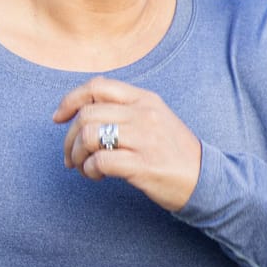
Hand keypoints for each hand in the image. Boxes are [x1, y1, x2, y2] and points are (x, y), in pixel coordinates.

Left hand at [54, 76, 202, 210]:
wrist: (208, 180)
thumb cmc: (175, 153)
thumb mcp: (156, 118)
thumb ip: (125, 110)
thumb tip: (83, 111)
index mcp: (145, 99)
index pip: (97, 86)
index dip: (70, 100)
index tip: (58, 119)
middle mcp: (144, 114)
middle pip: (86, 114)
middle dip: (69, 138)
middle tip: (70, 157)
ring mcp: (144, 139)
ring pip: (88, 135)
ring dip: (76, 155)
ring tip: (83, 167)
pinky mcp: (143, 165)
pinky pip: (100, 161)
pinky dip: (90, 170)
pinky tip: (97, 176)